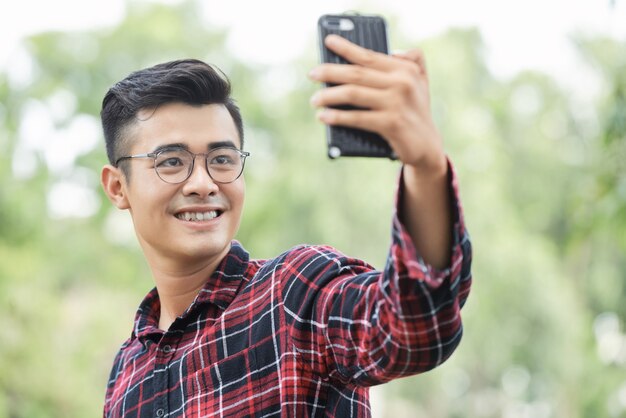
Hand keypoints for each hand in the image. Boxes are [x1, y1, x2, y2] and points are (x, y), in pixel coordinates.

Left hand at [309, 34, 446, 174]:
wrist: (427, 146)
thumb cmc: (416, 112)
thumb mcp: (420, 82)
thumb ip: (410, 61)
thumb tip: (390, 50)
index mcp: (405, 69)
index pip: (369, 56)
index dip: (346, 48)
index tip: (328, 41)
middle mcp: (402, 83)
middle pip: (356, 74)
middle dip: (330, 72)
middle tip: (312, 74)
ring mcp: (397, 103)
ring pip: (353, 93)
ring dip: (328, 96)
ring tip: (314, 100)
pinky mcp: (391, 123)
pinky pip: (357, 117)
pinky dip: (337, 117)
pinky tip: (324, 116)